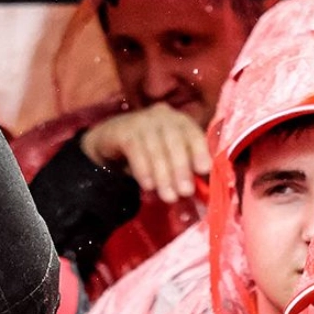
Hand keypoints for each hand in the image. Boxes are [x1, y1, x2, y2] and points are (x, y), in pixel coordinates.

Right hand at [78, 104, 210, 204]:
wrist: (109, 142)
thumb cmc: (147, 152)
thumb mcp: (169, 158)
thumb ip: (185, 168)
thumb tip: (201, 189)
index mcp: (179, 122)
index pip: (193, 133)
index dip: (200, 150)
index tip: (204, 169)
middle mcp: (162, 116)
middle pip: (175, 140)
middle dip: (181, 168)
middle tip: (185, 191)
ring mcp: (141, 120)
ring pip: (155, 147)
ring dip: (163, 174)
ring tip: (168, 196)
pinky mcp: (122, 129)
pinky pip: (135, 150)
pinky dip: (143, 169)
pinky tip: (148, 185)